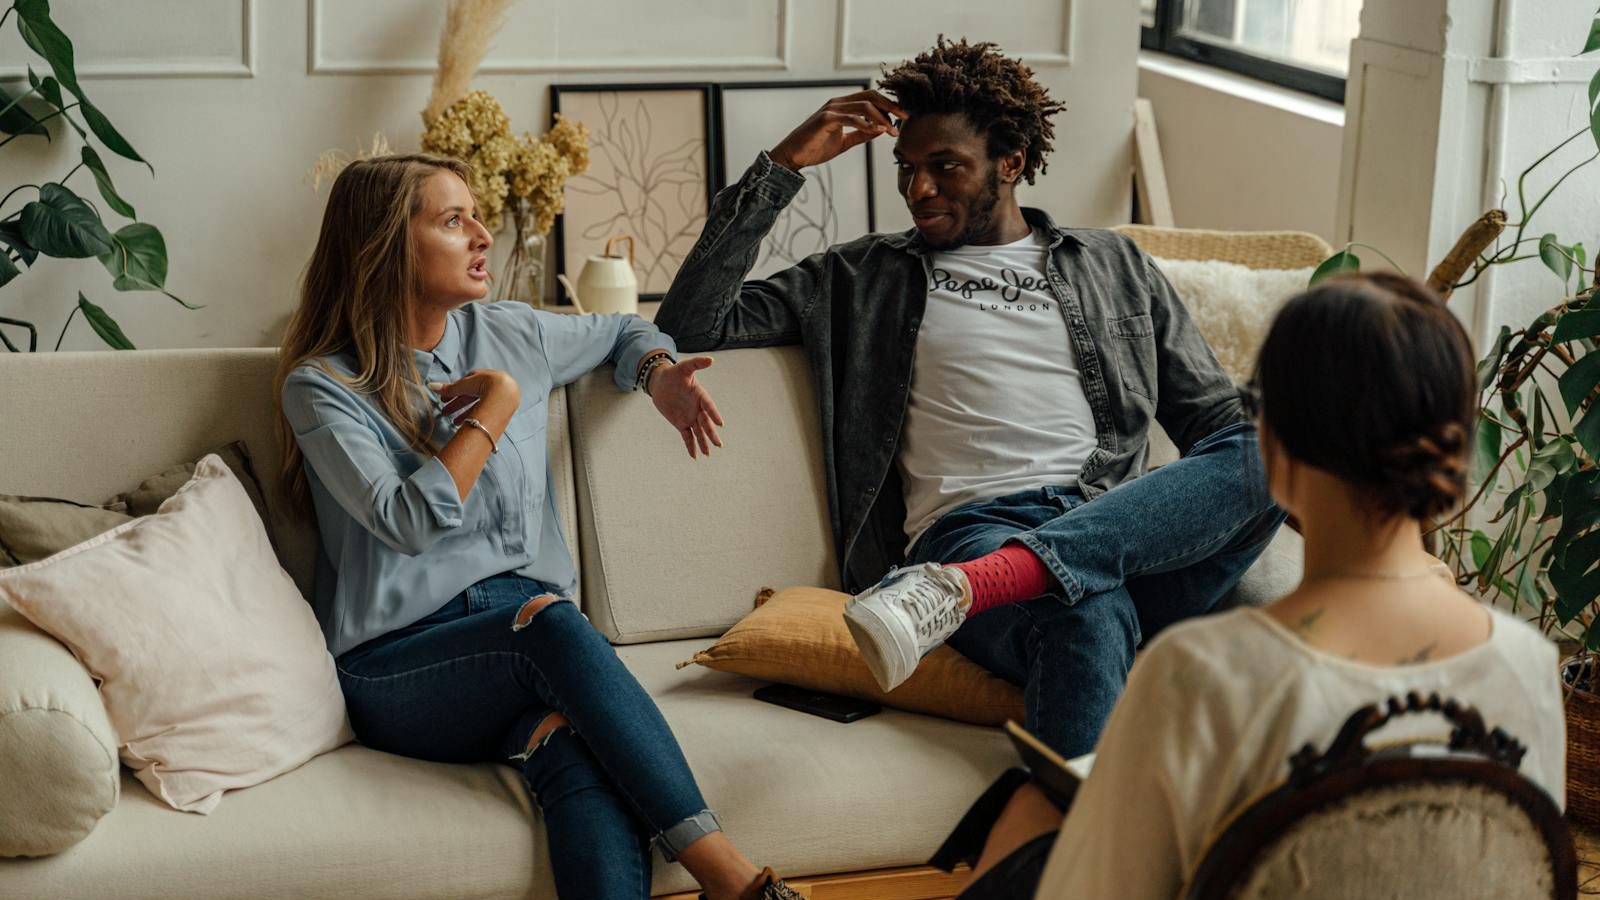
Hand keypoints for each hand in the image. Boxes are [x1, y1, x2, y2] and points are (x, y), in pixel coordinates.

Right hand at [430, 369, 520, 427]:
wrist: (504, 393)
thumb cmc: (484, 384)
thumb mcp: (464, 386)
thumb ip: (448, 389)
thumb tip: (430, 386)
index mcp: (482, 376)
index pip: (464, 384)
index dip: (453, 392)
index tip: (444, 399)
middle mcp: (490, 385)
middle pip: (470, 395)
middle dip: (456, 404)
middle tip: (444, 412)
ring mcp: (496, 396)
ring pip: (477, 405)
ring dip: (463, 413)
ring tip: (453, 422)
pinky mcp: (500, 407)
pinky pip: (484, 411)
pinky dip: (474, 416)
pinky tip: (466, 424)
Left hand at [648, 357, 724, 458]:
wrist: (661, 383)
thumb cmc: (674, 374)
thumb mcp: (684, 367)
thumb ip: (696, 364)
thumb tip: (711, 359)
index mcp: (701, 396)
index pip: (709, 406)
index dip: (714, 414)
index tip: (720, 423)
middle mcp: (698, 409)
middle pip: (705, 423)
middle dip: (711, 433)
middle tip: (718, 444)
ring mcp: (690, 417)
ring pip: (698, 432)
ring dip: (703, 442)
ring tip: (708, 453)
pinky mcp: (681, 423)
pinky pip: (687, 436)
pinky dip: (691, 446)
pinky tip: (695, 456)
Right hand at [769, 89, 907, 171]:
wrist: (793, 155)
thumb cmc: (815, 148)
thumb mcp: (844, 142)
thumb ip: (861, 134)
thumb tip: (880, 131)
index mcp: (843, 105)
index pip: (871, 97)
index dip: (889, 105)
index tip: (903, 117)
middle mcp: (837, 102)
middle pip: (871, 96)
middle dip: (891, 106)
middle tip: (905, 117)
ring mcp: (831, 109)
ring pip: (864, 105)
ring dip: (881, 118)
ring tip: (891, 130)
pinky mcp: (825, 119)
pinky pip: (851, 118)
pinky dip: (866, 124)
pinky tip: (877, 132)